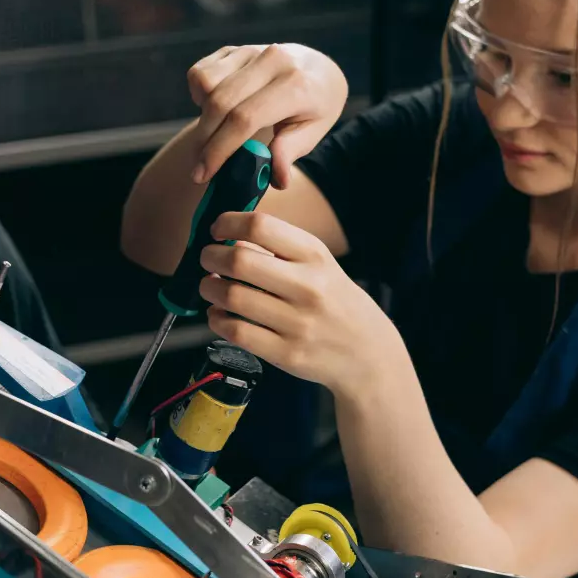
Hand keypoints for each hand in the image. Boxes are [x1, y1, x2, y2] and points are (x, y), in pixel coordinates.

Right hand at [186, 43, 347, 188]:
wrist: (318, 68)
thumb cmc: (314, 106)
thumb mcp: (313, 132)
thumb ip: (290, 152)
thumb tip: (277, 179)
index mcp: (296, 85)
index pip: (245, 118)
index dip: (220, 149)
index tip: (203, 174)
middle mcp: (272, 61)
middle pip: (221, 103)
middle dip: (204, 140)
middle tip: (199, 166)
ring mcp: (251, 51)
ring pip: (206, 84)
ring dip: (203, 115)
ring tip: (216, 131)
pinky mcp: (234, 49)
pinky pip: (200, 72)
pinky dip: (200, 95)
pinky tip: (215, 108)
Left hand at [197, 211, 401, 397]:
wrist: (370, 355)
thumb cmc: (336, 302)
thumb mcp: (319, 266)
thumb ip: (279, 250)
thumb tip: (229, 240)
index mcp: (315, 256)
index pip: (260, 226)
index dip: (228, 222)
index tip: (218, 229)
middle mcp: (308, 287)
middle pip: (239, 260)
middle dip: (211, 257)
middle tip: (207, 260)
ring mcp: (298, 323)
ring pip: (232, 296)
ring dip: (209, 288)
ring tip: (211, 286)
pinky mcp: (286, 353)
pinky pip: (236, 331)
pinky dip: (217, 319)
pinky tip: (219, 313)